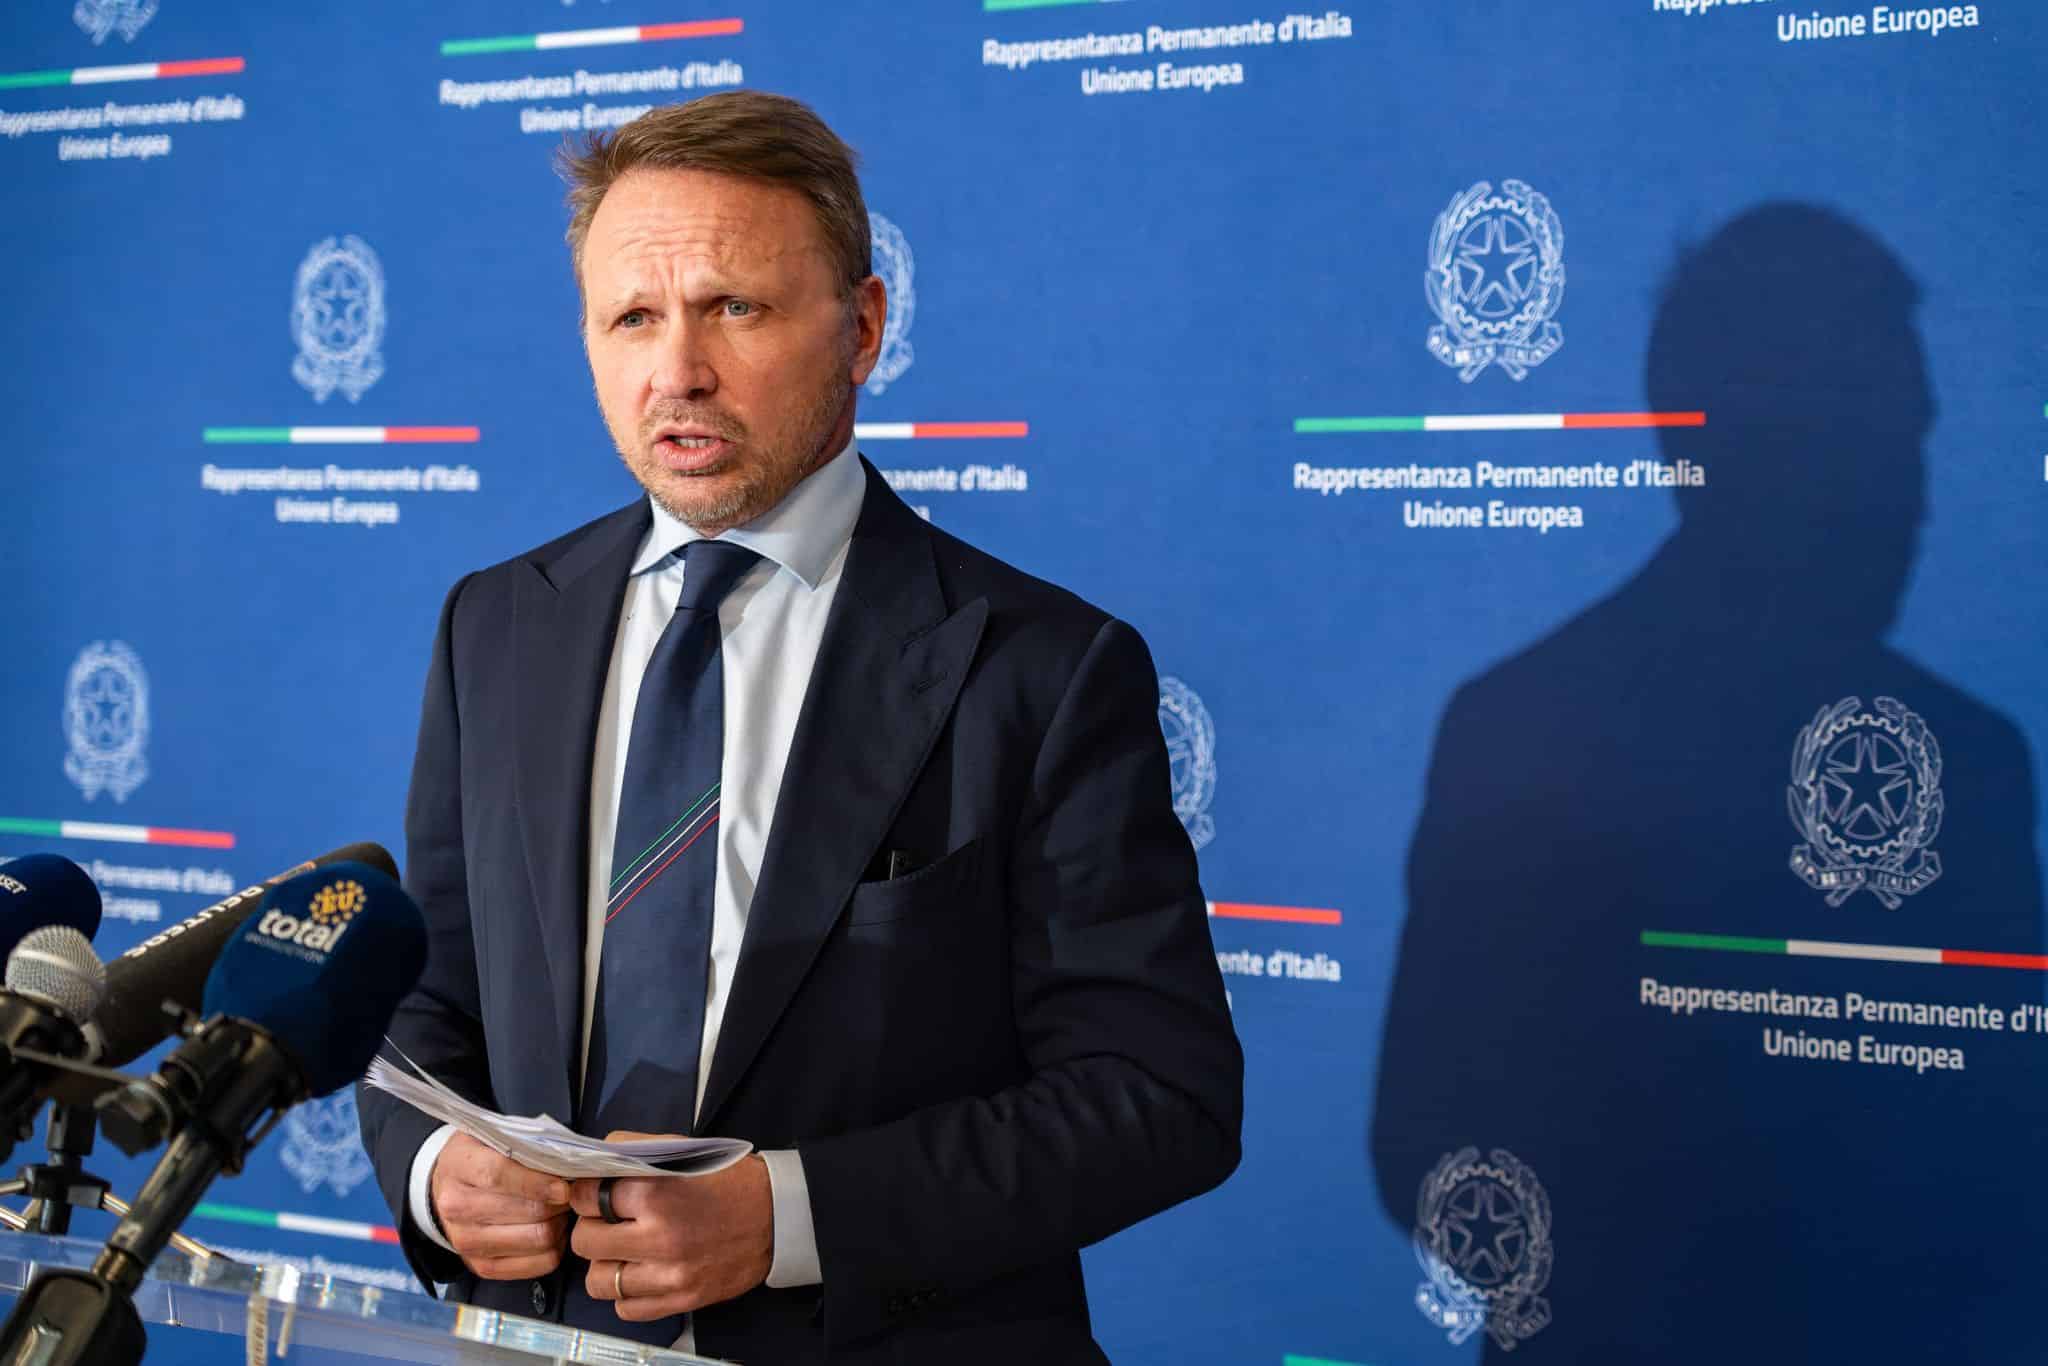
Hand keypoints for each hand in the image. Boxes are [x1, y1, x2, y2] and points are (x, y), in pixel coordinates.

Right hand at [428, 1132, 572, 1280]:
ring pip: (537, 1238)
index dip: (538, 1183)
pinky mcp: (482, 1266)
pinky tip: (554, 1229)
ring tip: (561, 1209)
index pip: (500, 1175)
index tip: (564, 1187)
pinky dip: (556, 1247)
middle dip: (559, 1203)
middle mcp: (457, 1208)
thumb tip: (568, 1163)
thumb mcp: (494, 1136)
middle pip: (527, 1212)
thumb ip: (526, 1146)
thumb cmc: (480, 1156)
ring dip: (560, 1223)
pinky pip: (538, 1264)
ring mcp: (466, 1241)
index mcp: (459, 1166)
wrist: (447, 1188)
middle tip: (572, 1193)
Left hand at [570, 1141, 773, 1321]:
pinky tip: (643, 1271)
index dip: (587, 1193)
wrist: (779, 1215)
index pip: (586, 1197)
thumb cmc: (731, 1181)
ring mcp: (671, 1273)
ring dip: (606, 1264)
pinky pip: (626, 1307)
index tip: (595, 1194)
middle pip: (585, 1241)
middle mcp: (660, 1236)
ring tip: (624, 1250)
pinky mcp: (683, 1298)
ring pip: (599, 1281)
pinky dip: (628, 1292)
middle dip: (593, 1227)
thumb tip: (594, 1157)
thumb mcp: (684, 1150)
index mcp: (657, 1192)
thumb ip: (634, 1149)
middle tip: (610, 1222)